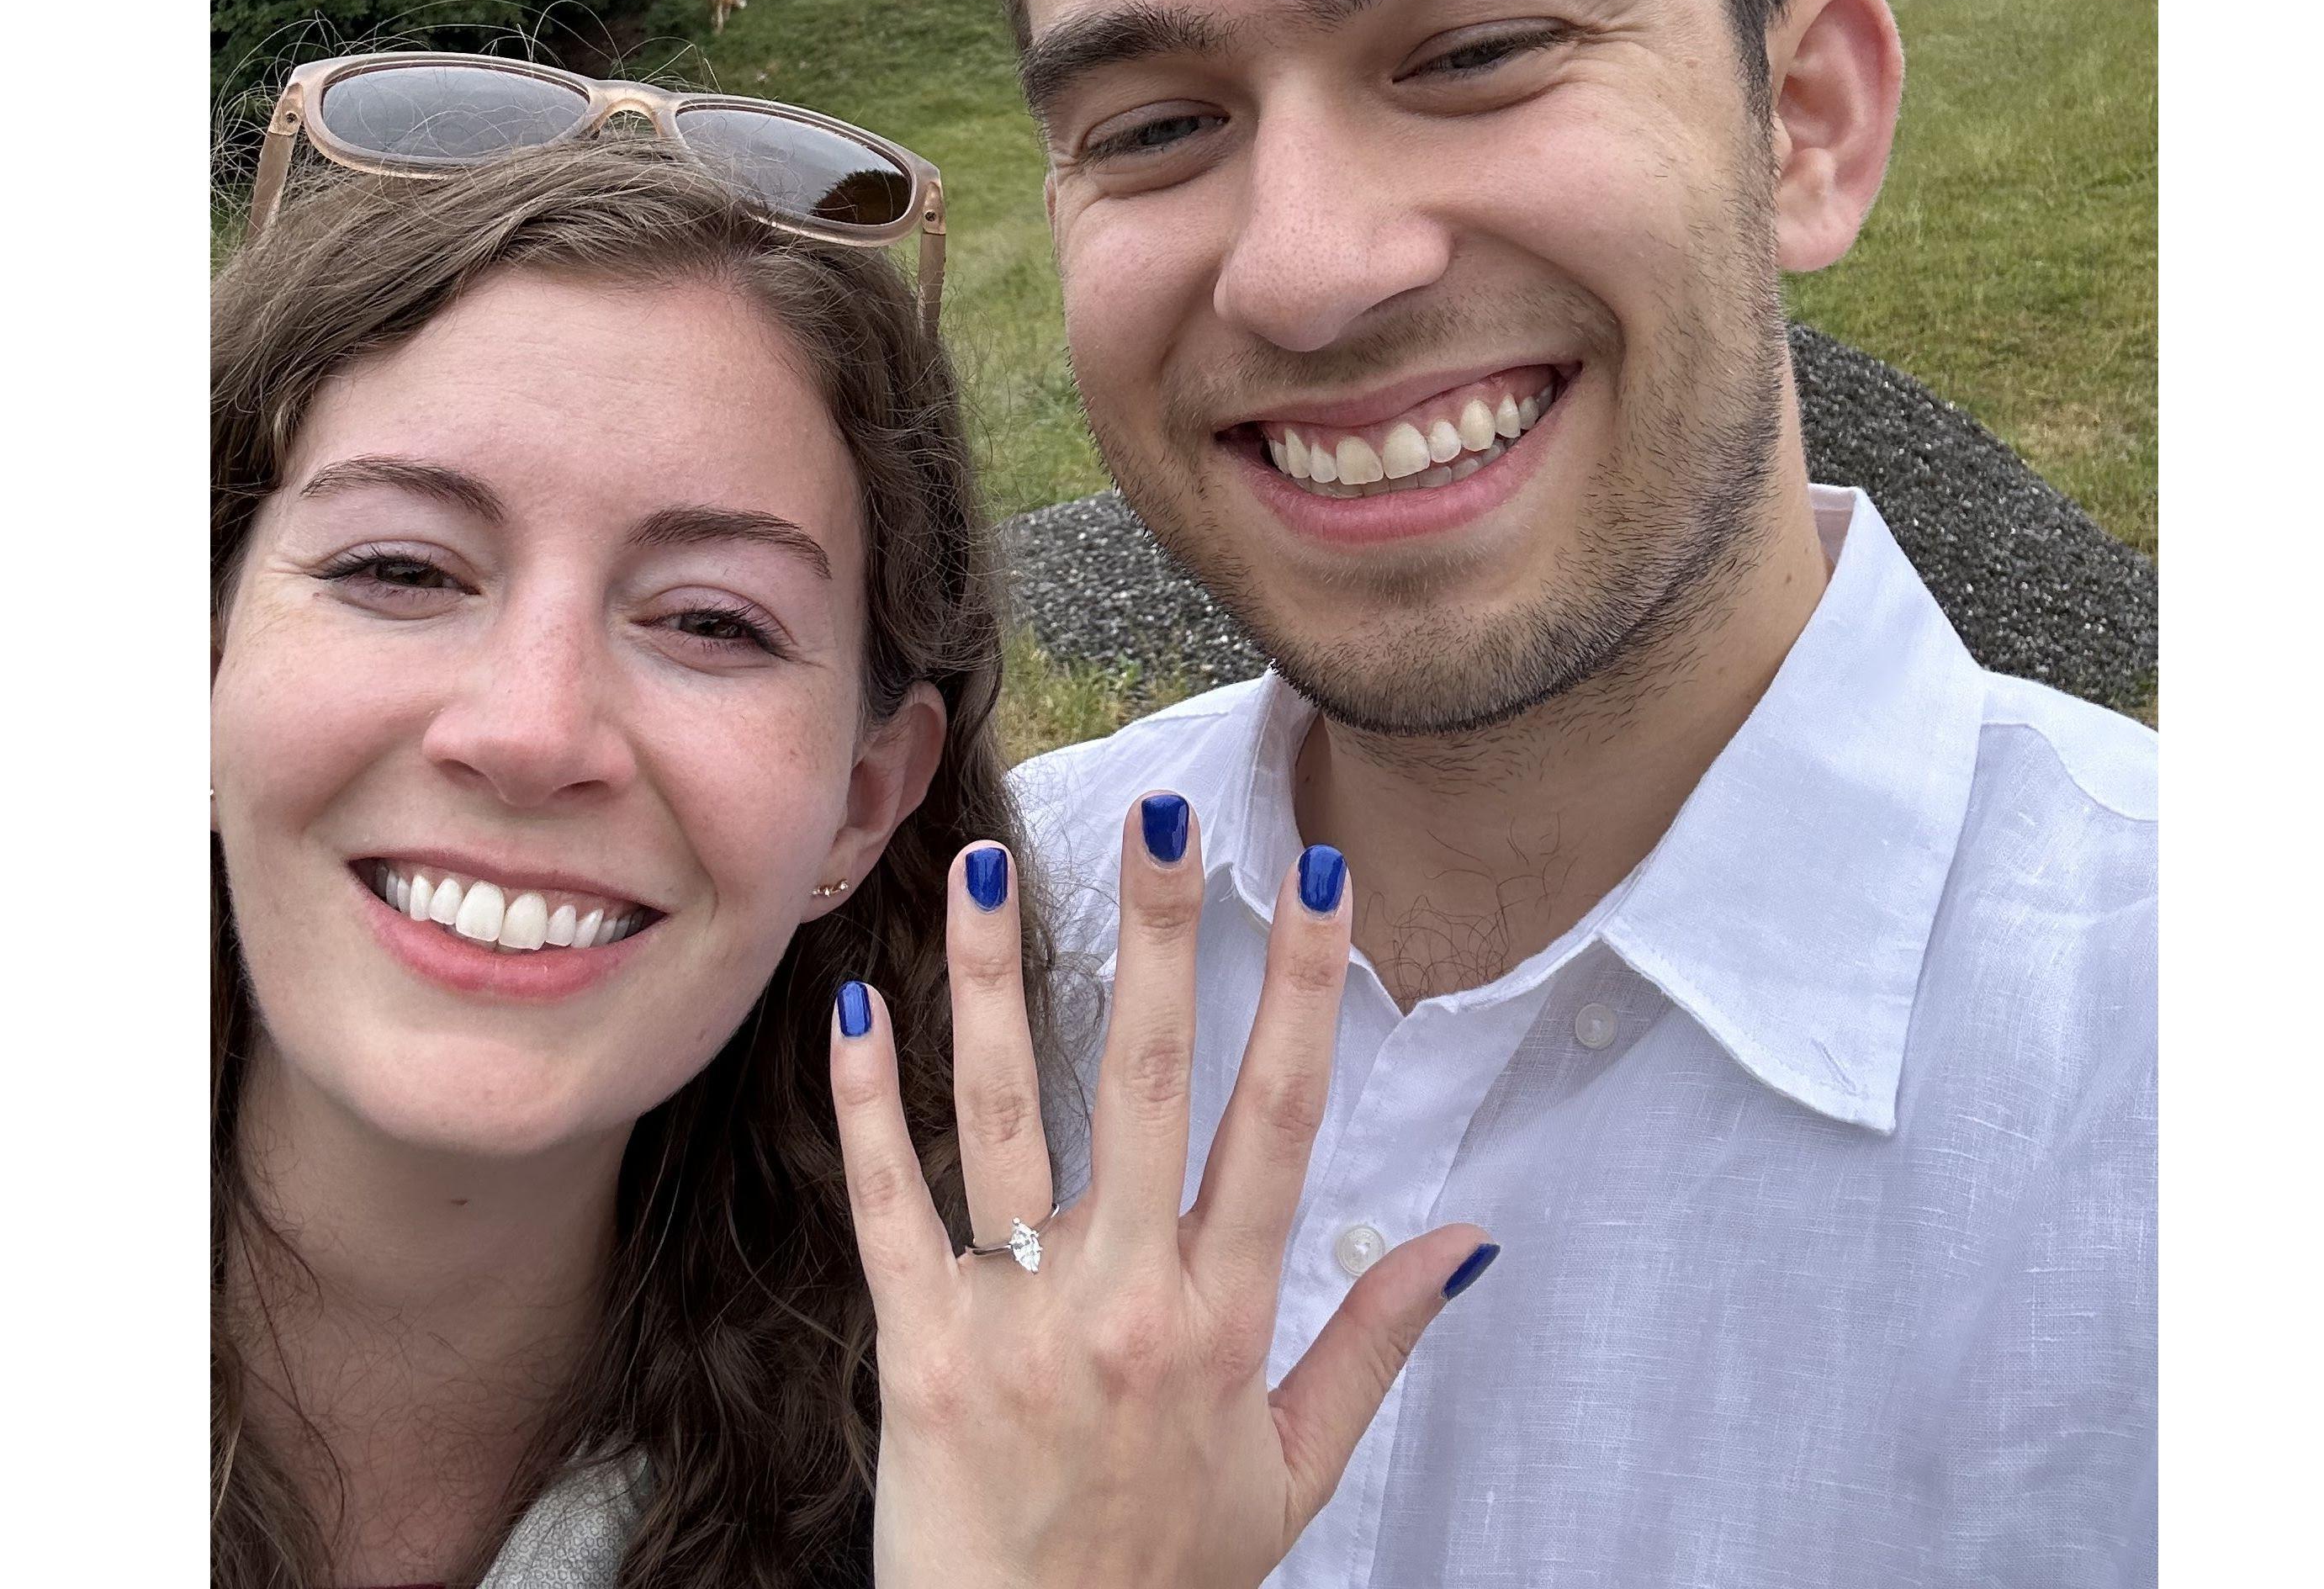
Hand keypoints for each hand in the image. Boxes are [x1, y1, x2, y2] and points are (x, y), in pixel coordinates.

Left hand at [830, 796, 1497, 1588]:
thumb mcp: (1296, 1478)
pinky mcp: (919, 1350)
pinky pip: (889, 1207)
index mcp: (1223, 1321)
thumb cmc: (1165, 1580)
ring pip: (1003, 1116)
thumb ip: (1373, 1346)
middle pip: (1147, 1082)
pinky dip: (868, 1104)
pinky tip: (857, 1003)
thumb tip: (1465, 1241)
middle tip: (1162, 812)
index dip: (1305, 993)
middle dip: (1159, 935)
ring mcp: (1015, 1318)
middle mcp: (1124, 1299)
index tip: (1320, 881)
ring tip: (979, 864)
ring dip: (989, 980)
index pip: (1278, 1122)